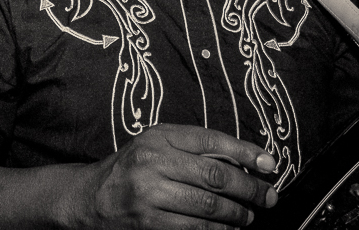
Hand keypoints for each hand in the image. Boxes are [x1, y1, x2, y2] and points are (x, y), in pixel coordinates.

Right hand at [75, 123, 278, 228]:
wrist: (89, 198)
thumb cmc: (131, 169)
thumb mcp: (156, 145)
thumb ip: (193, 148)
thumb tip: (245, 161)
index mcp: (158, 137)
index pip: (212, 141)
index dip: (246, 153)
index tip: (269, 164)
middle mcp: (153, 162)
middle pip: (216, 176)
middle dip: (250, 189)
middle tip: (268, 197)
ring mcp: (149, 195)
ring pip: (209, 207)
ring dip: (237, 215)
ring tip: (249, 217)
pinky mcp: (148, 224)